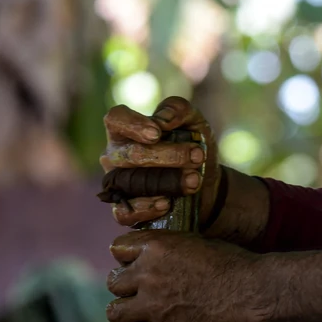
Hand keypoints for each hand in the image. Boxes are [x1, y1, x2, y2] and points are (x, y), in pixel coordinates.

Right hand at [101, 97, 220, 224]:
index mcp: (125, 129)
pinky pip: (124, 211)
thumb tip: (163, 120)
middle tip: (197, 156)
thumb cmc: (193, 146)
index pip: (116, 119)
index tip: (157, 133)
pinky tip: (166, 203)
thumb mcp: (195, 122)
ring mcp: (116, 184)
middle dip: (169, 156)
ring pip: (131, 183)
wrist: (206, 183)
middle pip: (131, 154)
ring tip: (194, 180)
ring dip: (168, 181)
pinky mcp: (124, 209)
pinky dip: (147, 208)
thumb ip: (180, 110)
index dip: (133, 125)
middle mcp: (115, 155)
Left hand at [105, 230, 262, 321]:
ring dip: (123, 315)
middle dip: (125, 288)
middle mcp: (149, 274)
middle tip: (139, 294)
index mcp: (157, 246)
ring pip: (115, 313)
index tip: (135, 265)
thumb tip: (165, 256)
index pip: (118, 248)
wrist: (254, 291)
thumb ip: (174, 249)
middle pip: (114, 283)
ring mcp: (154, 305)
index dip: (126, 258)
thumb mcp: (199, 242)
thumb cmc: (235, 264)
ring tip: (133, 318)